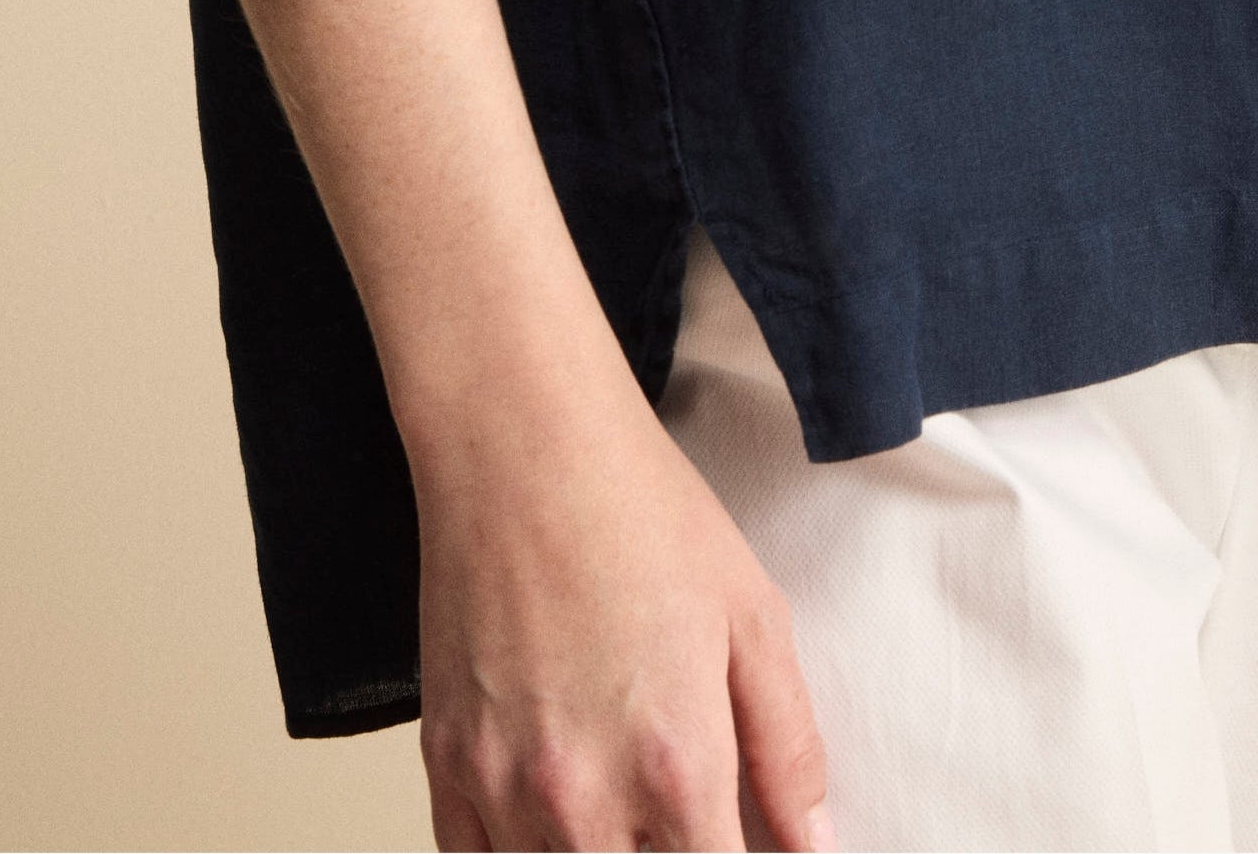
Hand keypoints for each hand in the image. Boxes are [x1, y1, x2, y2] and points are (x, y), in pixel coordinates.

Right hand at [413, 368, 831, 851]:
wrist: (521, 443)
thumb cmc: (638, 511)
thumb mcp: (752, 618)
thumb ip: (789, 748)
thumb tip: (813, 845)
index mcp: (678, 767)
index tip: (731, 843)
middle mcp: (586, 799)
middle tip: (676, 815)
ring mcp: (504, 788)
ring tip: (621, 804)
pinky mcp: (444, 764)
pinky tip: (549, 820)